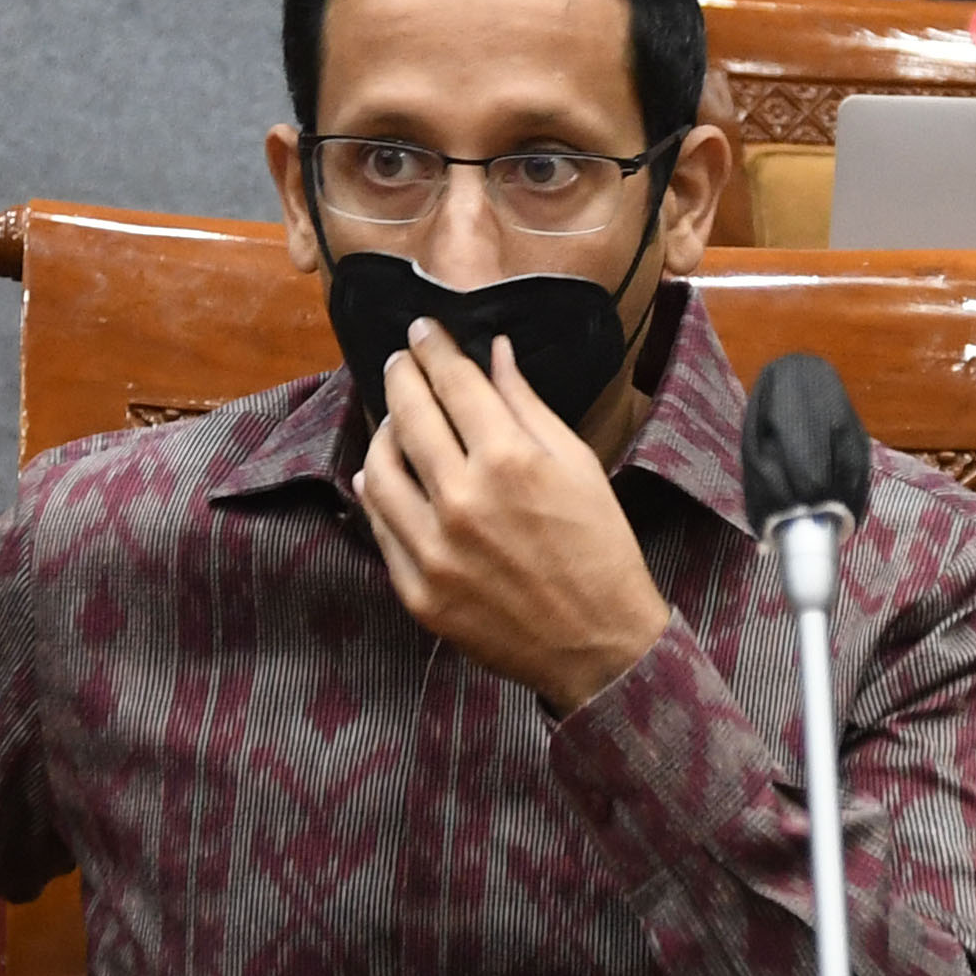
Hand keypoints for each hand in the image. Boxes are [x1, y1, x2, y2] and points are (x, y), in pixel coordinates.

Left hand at [353, 320, 670, 712]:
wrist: (599, 646)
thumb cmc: (600, 548)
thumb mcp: (578, 465)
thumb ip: (527, 405)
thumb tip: (495, 352)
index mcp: (510, 461)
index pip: (453, 383)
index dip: (434, 349)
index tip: (424, 330)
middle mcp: (463, 501)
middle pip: (408, 416)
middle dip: (399, 376)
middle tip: (398, 361)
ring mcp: (434, 551)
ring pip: (377, 472)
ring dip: (380, 434)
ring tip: (392, 420)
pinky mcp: (418, 592)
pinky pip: (380, 529)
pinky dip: (375, 495)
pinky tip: (379, 476)